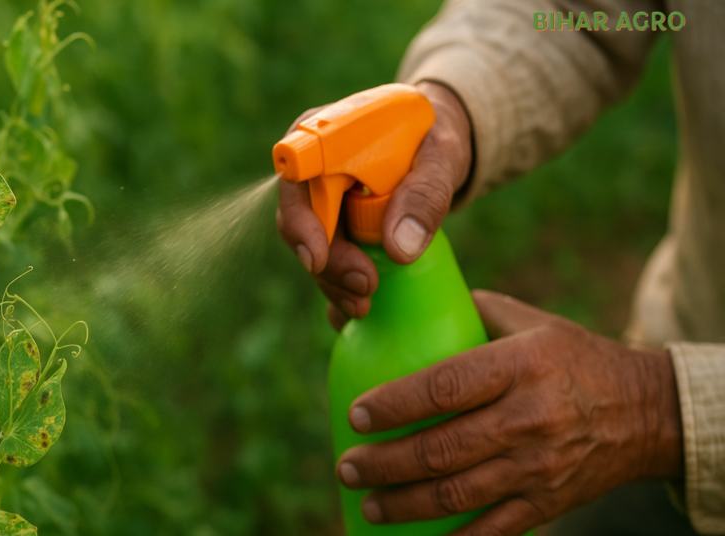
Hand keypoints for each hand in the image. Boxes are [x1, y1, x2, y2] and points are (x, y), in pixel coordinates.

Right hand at [276, 81, 473, 330]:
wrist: (435, 146)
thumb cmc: (434, 138)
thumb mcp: (441, 157)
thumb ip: (424, 194)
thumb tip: (399, 250)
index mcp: (324, 137)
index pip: (297, 180)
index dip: (300, 222)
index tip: (317, 260)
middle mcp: (312, 172)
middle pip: (301, 223)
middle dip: (328, 263)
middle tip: (364, 287)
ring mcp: (320, 204)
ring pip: (313, 249)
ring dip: (333, 282)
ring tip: (363, 305)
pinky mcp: (334, 232)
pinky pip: (328, 263)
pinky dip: (340, 288)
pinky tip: (358, 309)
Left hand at [334, 290, 682, 535]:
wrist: (645, 412)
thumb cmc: (570, 357)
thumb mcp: (528, 321)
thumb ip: (467, 311)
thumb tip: (392, 308)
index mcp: (520, 365)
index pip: (445, 386)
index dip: (395, 404)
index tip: (355, 415)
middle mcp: (530, 418)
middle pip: (442, 449)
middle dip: (384, 464)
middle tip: (348, 466)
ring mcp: (539, 467)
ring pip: (458, 495)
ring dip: (404, 505)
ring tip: (368, 503)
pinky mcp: (547, 503)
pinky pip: (492, 531)